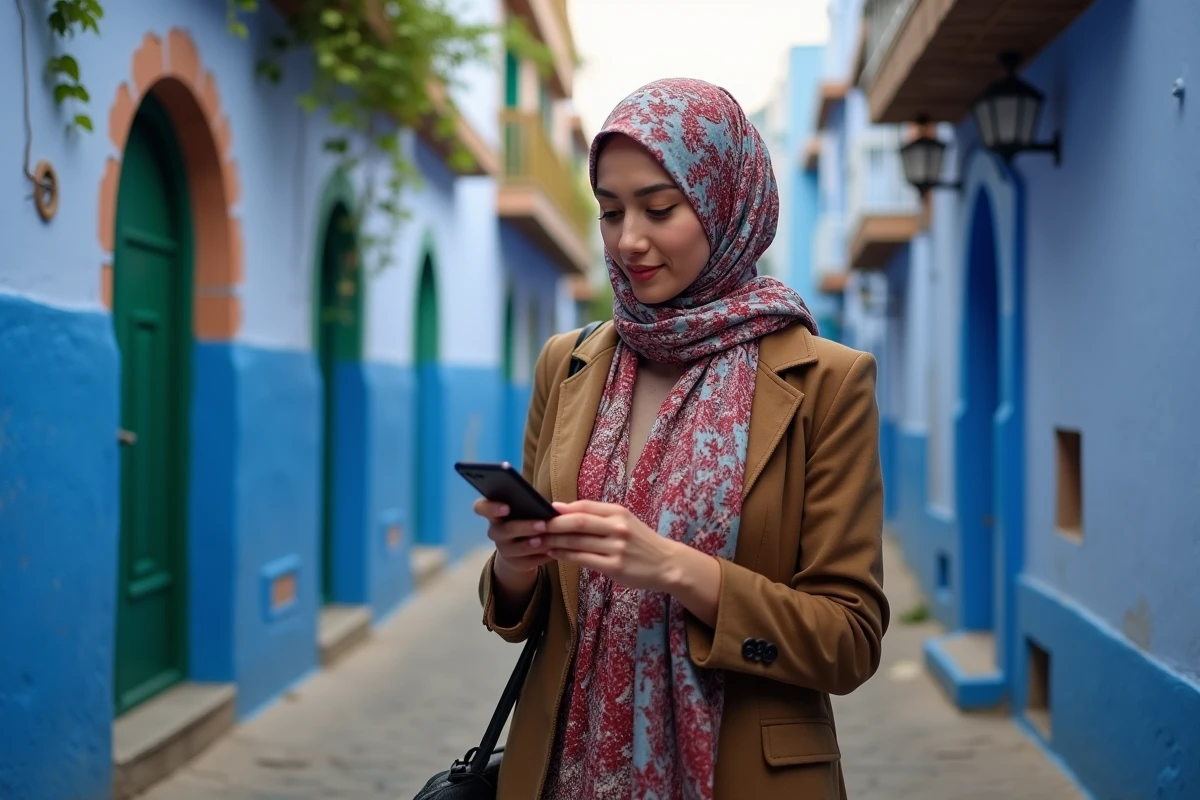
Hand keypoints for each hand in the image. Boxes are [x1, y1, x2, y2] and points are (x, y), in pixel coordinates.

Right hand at [473, 499, 554, 576]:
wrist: (519, 549)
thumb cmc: (523, 520)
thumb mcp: (523, 510)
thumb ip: (531, 505)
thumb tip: (553, 507)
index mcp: (494, 513)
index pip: (481, 507)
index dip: (491, 508)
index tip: (506, 508)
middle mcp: (495, 532)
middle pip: (505, 529)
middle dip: (524, 527)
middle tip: (542, 524)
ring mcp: (503, 549)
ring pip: (517, 548)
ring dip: (532, 545)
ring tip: (546, 540)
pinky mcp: (515, 563)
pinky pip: (528, 561)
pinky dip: (541, 556)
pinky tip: (552, 551)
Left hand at [536, 500, 679, 591]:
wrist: (667, 564)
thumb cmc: (641, 542)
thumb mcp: (624, 520)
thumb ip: (597, 515)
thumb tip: (562, 509)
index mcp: (618, 512)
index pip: (583, 506)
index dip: (561, 509)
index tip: (542, 511)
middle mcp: (617, 528)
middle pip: (577, 522)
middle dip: (553, 525)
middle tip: (534, 526)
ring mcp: (617, 548)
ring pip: (577, 542)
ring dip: (555, 541)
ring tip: (540, 541)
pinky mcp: (615, 567)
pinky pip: (583, 559)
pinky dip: (566, 556)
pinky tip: (555, 554)